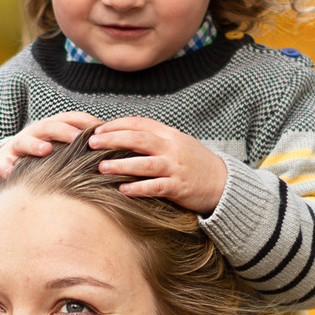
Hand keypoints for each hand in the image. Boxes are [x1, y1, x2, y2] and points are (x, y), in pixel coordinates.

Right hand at [0, 112, 102, 181]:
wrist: (12, 161)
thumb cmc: (49, 156)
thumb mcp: (66, 147)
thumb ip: (86, 146)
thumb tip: (120, 149)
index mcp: (55, 126)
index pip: (72, 118)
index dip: (86, 121)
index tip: (102, 128)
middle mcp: (37, 132)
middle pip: (51, 126)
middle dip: (65, 131)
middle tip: (78, 138)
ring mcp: (20, 144)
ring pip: (27, 141)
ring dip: (36, 144)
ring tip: (46, 150)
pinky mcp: (5, 160)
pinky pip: (4, 163)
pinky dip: (6, 167)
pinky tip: (10, 174)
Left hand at [87, 117, 230, 213]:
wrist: (223, 182)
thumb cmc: (193, 163)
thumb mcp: (176, 144)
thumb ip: (153, 139)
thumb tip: (121, 136)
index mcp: (169, 135)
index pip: (139, 124)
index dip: (116, 125)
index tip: (97, 129)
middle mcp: (172, 148)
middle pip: (138, 139)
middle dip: (113, 140)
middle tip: (91, 143)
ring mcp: (176, 167)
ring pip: (145, 164)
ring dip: (121, 165)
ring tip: (101, 167)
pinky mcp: (180, 187)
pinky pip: (156, 187)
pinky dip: (139, 188)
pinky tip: (122, 190)